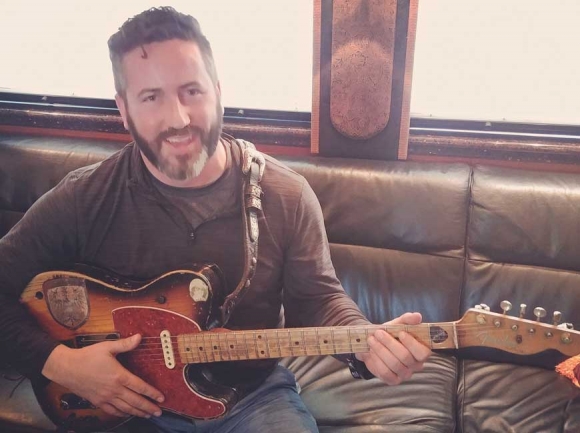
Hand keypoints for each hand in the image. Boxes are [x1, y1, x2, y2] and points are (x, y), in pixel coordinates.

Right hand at [42, 334, 163, 417]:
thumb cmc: (87, 356)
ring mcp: (105, 398)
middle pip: (135, 401)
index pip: (140, 387)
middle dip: (149, 407)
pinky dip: (122, 414)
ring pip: (125, 408)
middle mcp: (114, 390)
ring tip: (148, 415)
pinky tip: (127, 414)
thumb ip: (125, 344)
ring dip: (138, 412)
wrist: (66, 368)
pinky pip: (112, 411)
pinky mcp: (97, 402)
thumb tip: (139, 337)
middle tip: (159, 412)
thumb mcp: (108, 347)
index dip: (152, 393)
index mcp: (119, 376)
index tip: (162, 398)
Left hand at [355, 312, 430, 384]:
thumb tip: (417, 316)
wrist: (372, 342)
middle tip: (378, 333)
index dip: (412, 343)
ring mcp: (405, 374)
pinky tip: (371, 352)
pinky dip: (376, 360)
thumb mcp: (397, 324)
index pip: (423, 352)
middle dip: (390, 343)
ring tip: (371, 339)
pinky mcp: (393, 380)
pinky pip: (385, 373)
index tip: (400, 332)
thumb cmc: (389, 333)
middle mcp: (416, 365)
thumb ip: (407, 319)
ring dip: (380, 350)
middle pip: (406, 357)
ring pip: (394, 364)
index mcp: (422, 351)